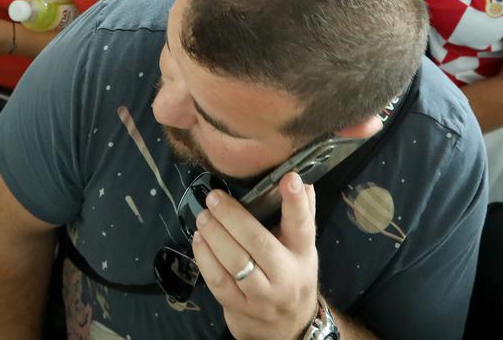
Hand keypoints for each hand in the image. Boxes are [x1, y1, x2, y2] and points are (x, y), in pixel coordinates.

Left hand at [191, 172, 320, 339]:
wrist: (287, 327)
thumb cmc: (292, 274)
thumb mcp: (302, 247)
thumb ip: (301, 213)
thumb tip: (301, 180)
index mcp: (303, 253)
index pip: (302, 225)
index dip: (295, 201)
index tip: (289, 178)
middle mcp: (286, 275)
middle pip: (258, 243)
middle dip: (232, 217)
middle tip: (214, 198)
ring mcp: (262, 296)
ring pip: (234, 264)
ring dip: (214, 236)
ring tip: (203, 217)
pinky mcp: (239, 309)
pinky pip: (217, 281)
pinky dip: (204, 258)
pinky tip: (199, 240)